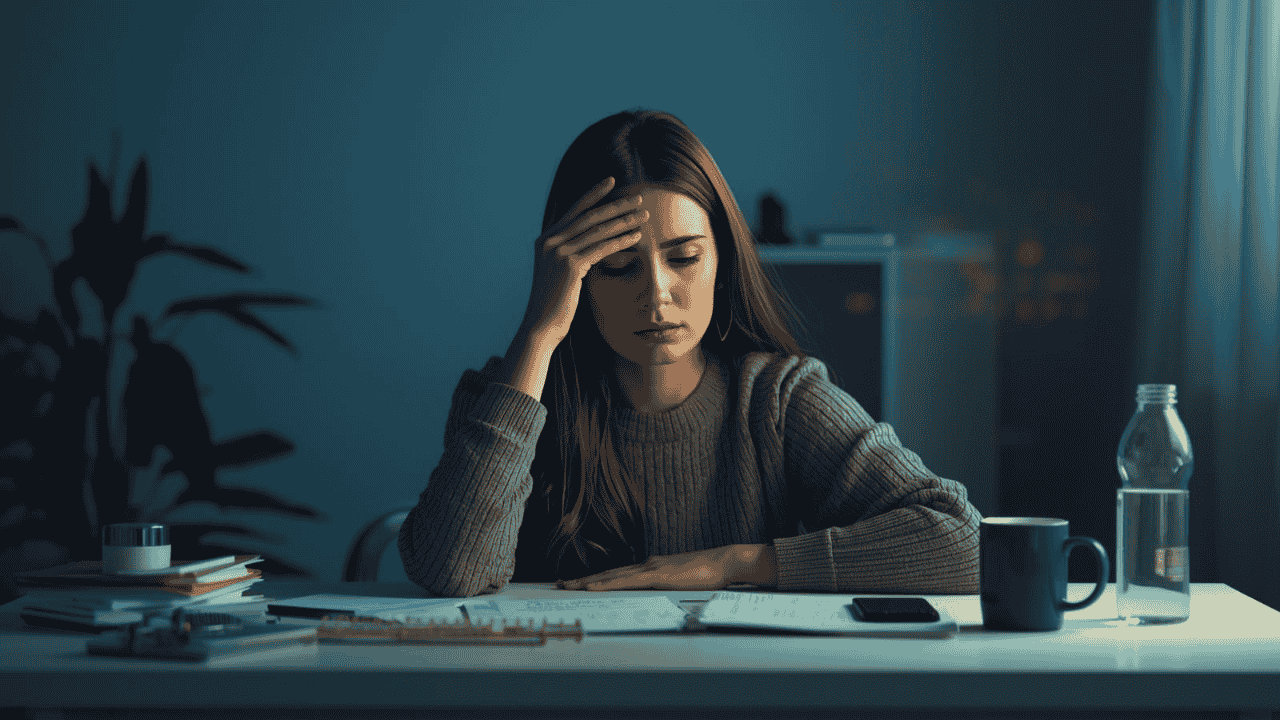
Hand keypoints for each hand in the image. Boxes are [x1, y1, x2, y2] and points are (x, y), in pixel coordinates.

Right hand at [519, 176, 647, 348]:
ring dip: (624, 222)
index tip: (611, 182)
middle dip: (616, 205)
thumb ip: (570, 253)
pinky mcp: (570, 266)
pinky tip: (636, 237)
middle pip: (589, 216)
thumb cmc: (555, 302)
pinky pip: (601, 248)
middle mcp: (549, 241)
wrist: (541, 325)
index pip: (574, 210)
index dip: (593, 194)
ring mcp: (558, 252)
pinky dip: (621, 241)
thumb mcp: (559, 271)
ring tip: (643, 216)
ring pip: (598, 231)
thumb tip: (590, 243)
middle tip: (638, 198)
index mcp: (545, 239)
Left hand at [555, 545, 776, 590]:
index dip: (598, 578)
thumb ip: (669, 586)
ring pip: (612, 575)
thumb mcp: (683, 582)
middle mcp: (646, 564)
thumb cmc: (709, 573)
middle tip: (560, 583)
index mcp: (652, 567)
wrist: (725, 562)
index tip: (579, 582)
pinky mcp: (656, 575)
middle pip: (609, 573)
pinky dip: (607, 583)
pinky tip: (592, 587)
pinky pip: (626, 581)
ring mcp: (650, 568)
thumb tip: (659, 596)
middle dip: (583, 578)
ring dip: (587, 580)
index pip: (618, 574)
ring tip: (567, 585)